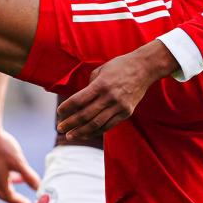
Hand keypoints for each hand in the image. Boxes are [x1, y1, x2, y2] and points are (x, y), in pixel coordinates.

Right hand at [0, 125, 40, 202]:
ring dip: (11, 185)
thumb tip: (38, 188)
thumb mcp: (19, 162)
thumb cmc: (3, 147)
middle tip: (22, 200)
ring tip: (22, 180)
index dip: (19, 202)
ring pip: (0, 183)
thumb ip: (29, 176)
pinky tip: (14, 168)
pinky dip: (8, 176)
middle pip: (2, 194)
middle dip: (13, 198)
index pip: (9, 197)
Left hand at [56, 43, 176, 138]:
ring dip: (81, 131)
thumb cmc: (119, 67)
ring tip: (70, 135)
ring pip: (96, 124)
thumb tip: (79, 101)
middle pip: (85, 115)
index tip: (59, 113)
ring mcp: (119, 106)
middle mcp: (110, 97)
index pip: (79, 100)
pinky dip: (96, 131)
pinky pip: (108, 125)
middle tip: (60, 128)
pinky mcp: (126, 112)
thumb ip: (89, 86)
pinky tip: (86, 133)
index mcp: (101, 84)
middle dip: (70, 123)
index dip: (67, 108)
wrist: (144, 69)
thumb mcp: (101, 71)